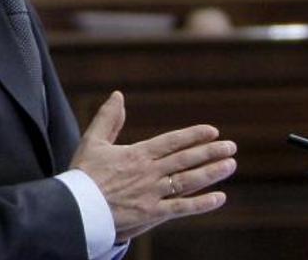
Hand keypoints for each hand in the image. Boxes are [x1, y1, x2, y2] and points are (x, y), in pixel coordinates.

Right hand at [70, 91, 236, 241]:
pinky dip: (201, 203)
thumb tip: (118, 95)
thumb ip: (108, 118)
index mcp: (137, 154)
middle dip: (210, 152)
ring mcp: (152, 193)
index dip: (193, 135)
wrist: (75, 207)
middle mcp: (149, 172)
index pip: (171, 141)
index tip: (212, 131)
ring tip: (230, 165)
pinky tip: (220, 198)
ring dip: (211, 172)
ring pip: (188, 180)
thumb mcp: (93, 141)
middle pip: (185, 159)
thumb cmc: (82, 173)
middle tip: (231, 146)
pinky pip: (181, 208)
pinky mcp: (151, 213)